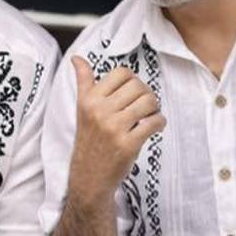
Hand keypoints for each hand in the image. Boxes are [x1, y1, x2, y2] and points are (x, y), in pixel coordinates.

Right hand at [67, 56, 165, 199]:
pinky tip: (153, 128)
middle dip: (146, 95)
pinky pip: (154, 122)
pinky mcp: (128, 144)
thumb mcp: (82, 109)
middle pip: (138, 86)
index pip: (122, 73)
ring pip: (148, 102)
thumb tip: (76, 58)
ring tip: (149, 116)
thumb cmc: (89, 140)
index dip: (133, 81)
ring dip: (154, 109)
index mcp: (89, 99)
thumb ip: (83, 82)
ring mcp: (114, 128)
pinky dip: (159, 123)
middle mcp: (100, 111)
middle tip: (144, 107)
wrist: (88, 177)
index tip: (132, 93)